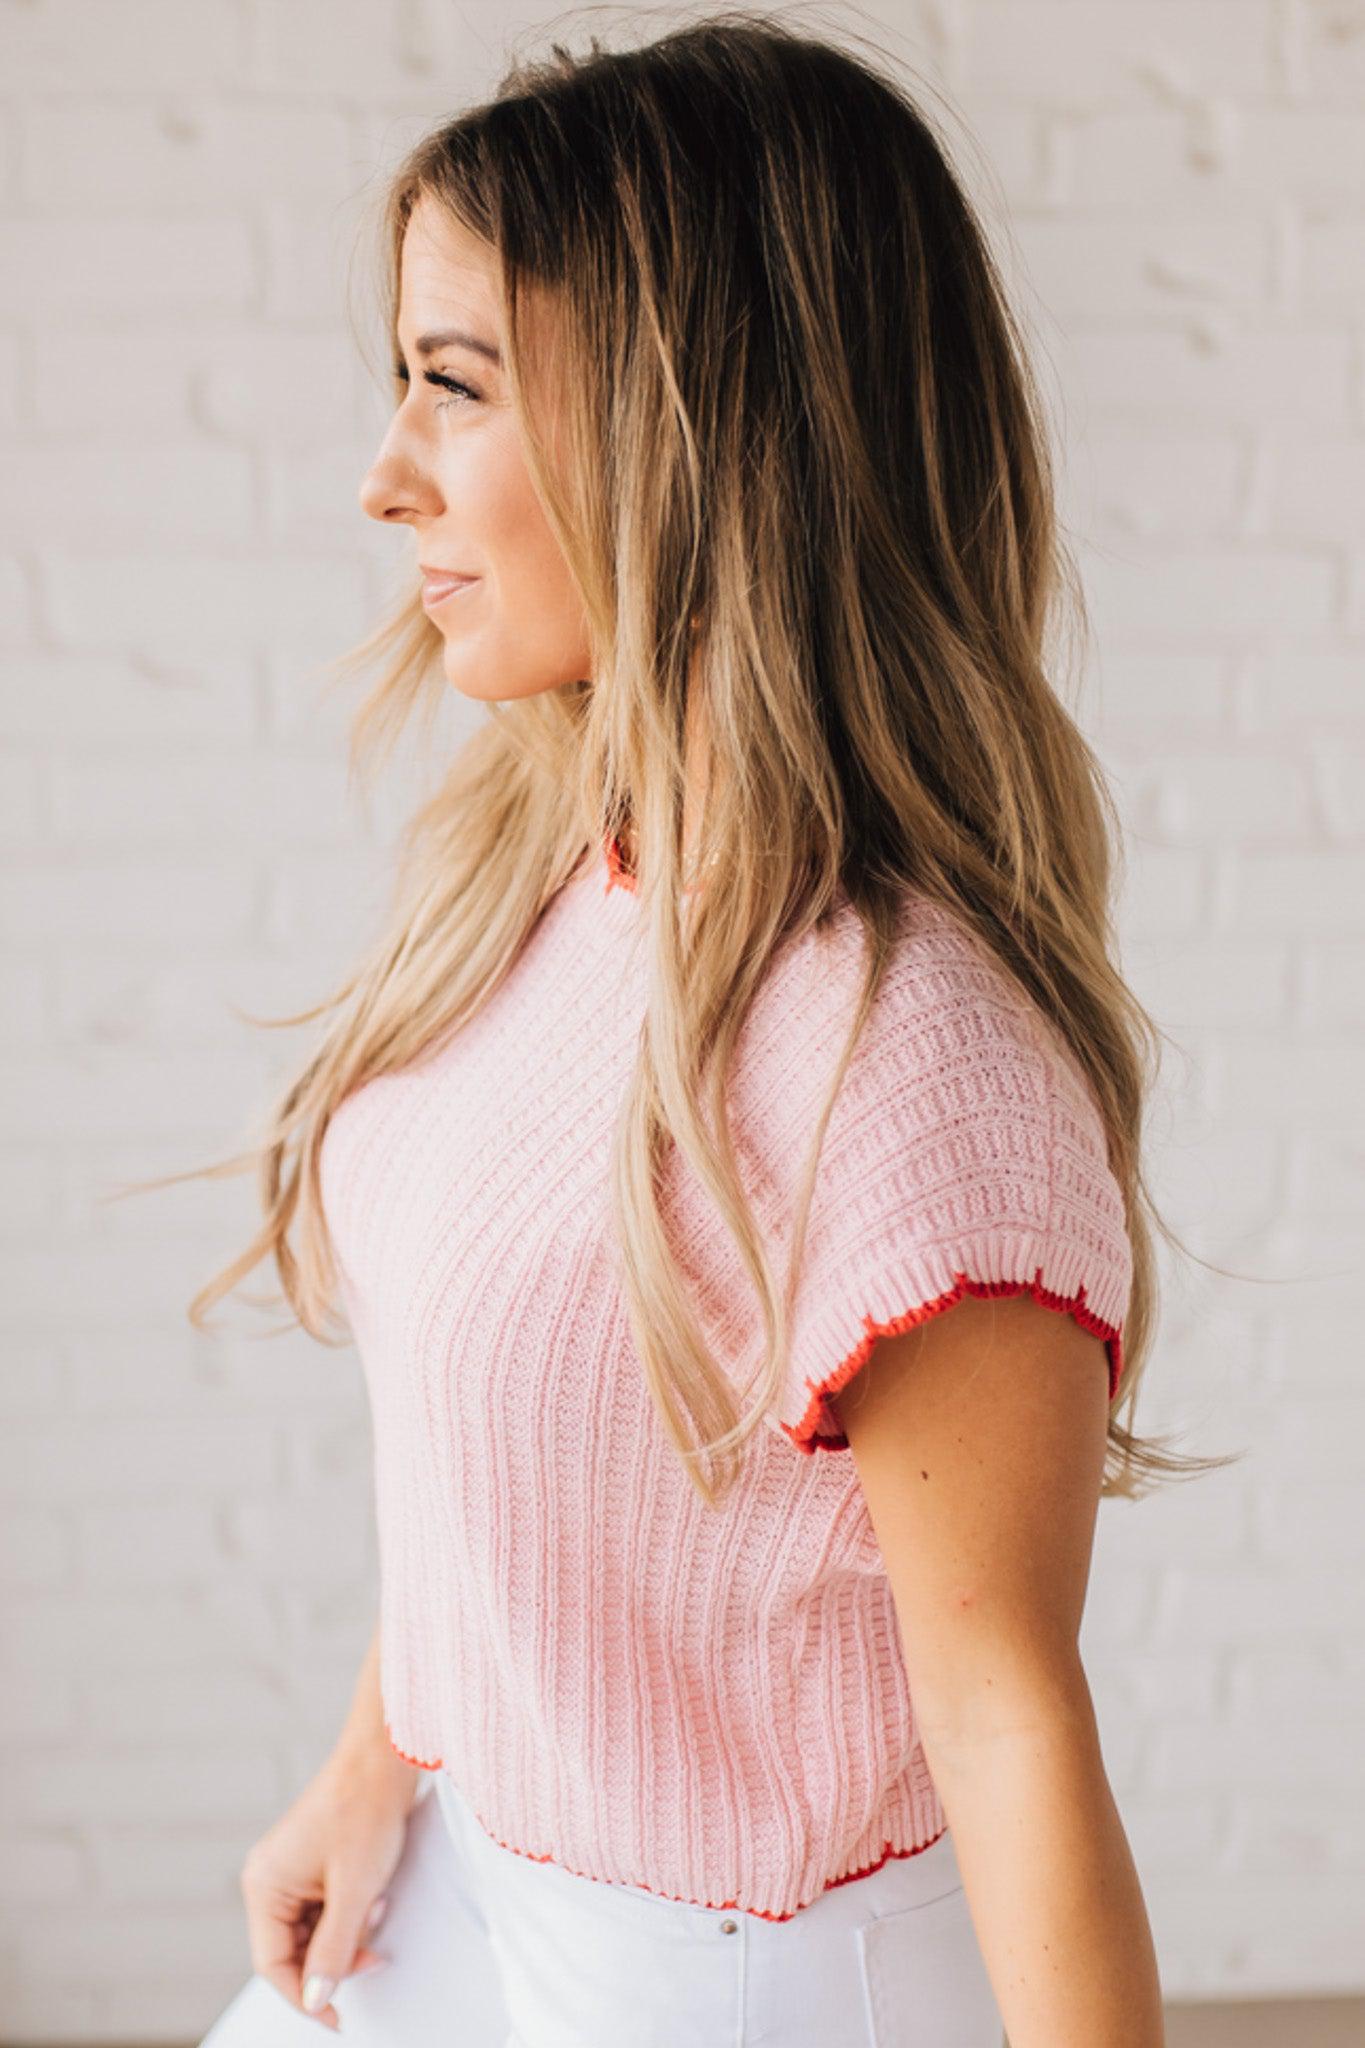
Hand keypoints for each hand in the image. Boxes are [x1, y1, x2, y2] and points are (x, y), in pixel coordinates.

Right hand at [238, 1749, 419, 2029]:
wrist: (386, 1758)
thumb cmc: (366, 1813)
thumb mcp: (354, 1891)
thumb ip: (333, 1951)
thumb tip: (315, 2001)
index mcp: (264, 1885)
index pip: (272, 1965)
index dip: (303, 1997)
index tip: (337, 2020)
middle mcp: (269, 1878)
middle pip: (292, 1949)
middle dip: (334, 1960)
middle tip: (372, 1958)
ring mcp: (290, 1869)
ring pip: (313, 1931)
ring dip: (346, 1935)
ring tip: (375, 1910)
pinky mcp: (314, 1862)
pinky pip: (325, 1908)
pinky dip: (350, 1914)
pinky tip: (373, 1897)